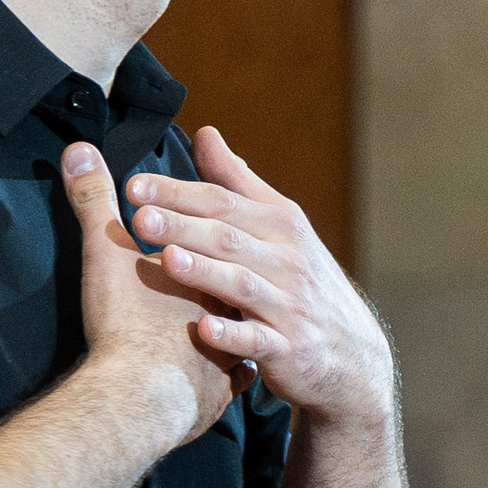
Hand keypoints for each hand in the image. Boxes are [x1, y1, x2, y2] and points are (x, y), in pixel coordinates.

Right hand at [62, 142, 248, 447]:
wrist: (142, 397)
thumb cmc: (125, 323)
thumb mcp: (104, 251)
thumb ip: (93, 200)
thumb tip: (79, 150)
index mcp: (207, 271)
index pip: (217, 238)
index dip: (209, 226)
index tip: (209, 218)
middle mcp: (228, 307)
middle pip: (240, 279)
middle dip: (236, 270)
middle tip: (230, 263)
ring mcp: (229, 351)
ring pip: (248, 327)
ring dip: (243, 320)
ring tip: (238, 312)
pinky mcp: (221, 393)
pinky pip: (239, 378)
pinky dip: (238, 371)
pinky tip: (240, 370)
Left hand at [124, 126, 393, 427]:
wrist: (352, 353)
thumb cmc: (301, 279)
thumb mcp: (280, 226)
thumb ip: (237, 183)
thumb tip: (204, 134)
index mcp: (281, 226)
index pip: (223, 202)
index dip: (178, 193)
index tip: (134, 186)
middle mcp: (288, 261)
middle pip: (228, 238)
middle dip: (183, 226)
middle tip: (139, 218)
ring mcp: (290, 307)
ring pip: (242, 285)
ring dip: (205, 272)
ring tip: (167, 260)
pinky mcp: (289, 350)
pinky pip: (258, 341)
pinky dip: (232, 335)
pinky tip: (202, 329)